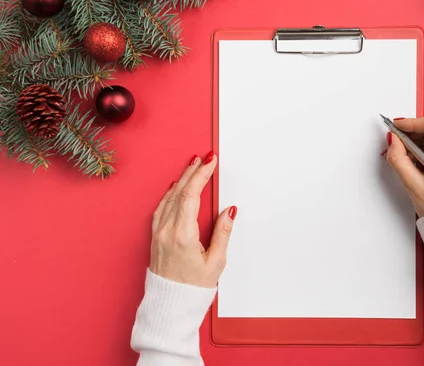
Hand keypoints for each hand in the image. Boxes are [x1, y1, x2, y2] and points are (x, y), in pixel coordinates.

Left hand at [150, 152, 236, 287]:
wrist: (170, 304)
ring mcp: (158, 233)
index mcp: (182, 235)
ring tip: (194, 165)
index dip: (201, 175)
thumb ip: (223, 233)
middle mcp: (167, 231)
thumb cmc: (193, 288)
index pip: (191, 195)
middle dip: (193, 171)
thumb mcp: (216, 262)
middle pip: (180, 192)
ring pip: (169, 198)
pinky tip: (177, 187)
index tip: (211, 162)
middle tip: (205, 157)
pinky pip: (161, 208)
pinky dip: (171, 193)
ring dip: (182, 179)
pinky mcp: (155, 237)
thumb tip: (229, 211)